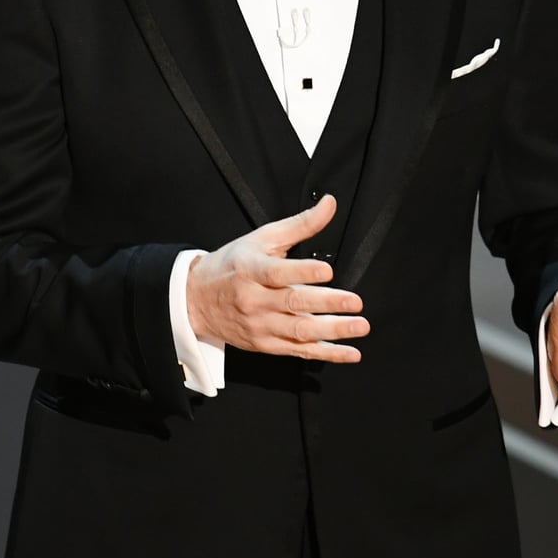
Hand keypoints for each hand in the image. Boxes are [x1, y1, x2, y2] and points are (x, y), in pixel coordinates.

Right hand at [185, 194, 367, 361]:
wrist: (197, 300)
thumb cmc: (233, 265)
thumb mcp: (262, 238)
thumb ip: (300, 224)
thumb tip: (330, 204)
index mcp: (250, 269)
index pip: (276, 272)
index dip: (302, 272)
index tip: (327, 271)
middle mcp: (254, 300)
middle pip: (293, 303)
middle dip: (327, 304)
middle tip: (355, 302)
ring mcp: (260, 326)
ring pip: (299, 332)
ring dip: (333, 331)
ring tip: (360, 326)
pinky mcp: (266, 345)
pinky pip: (299, 351)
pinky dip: (326, 353)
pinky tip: (350, 352)